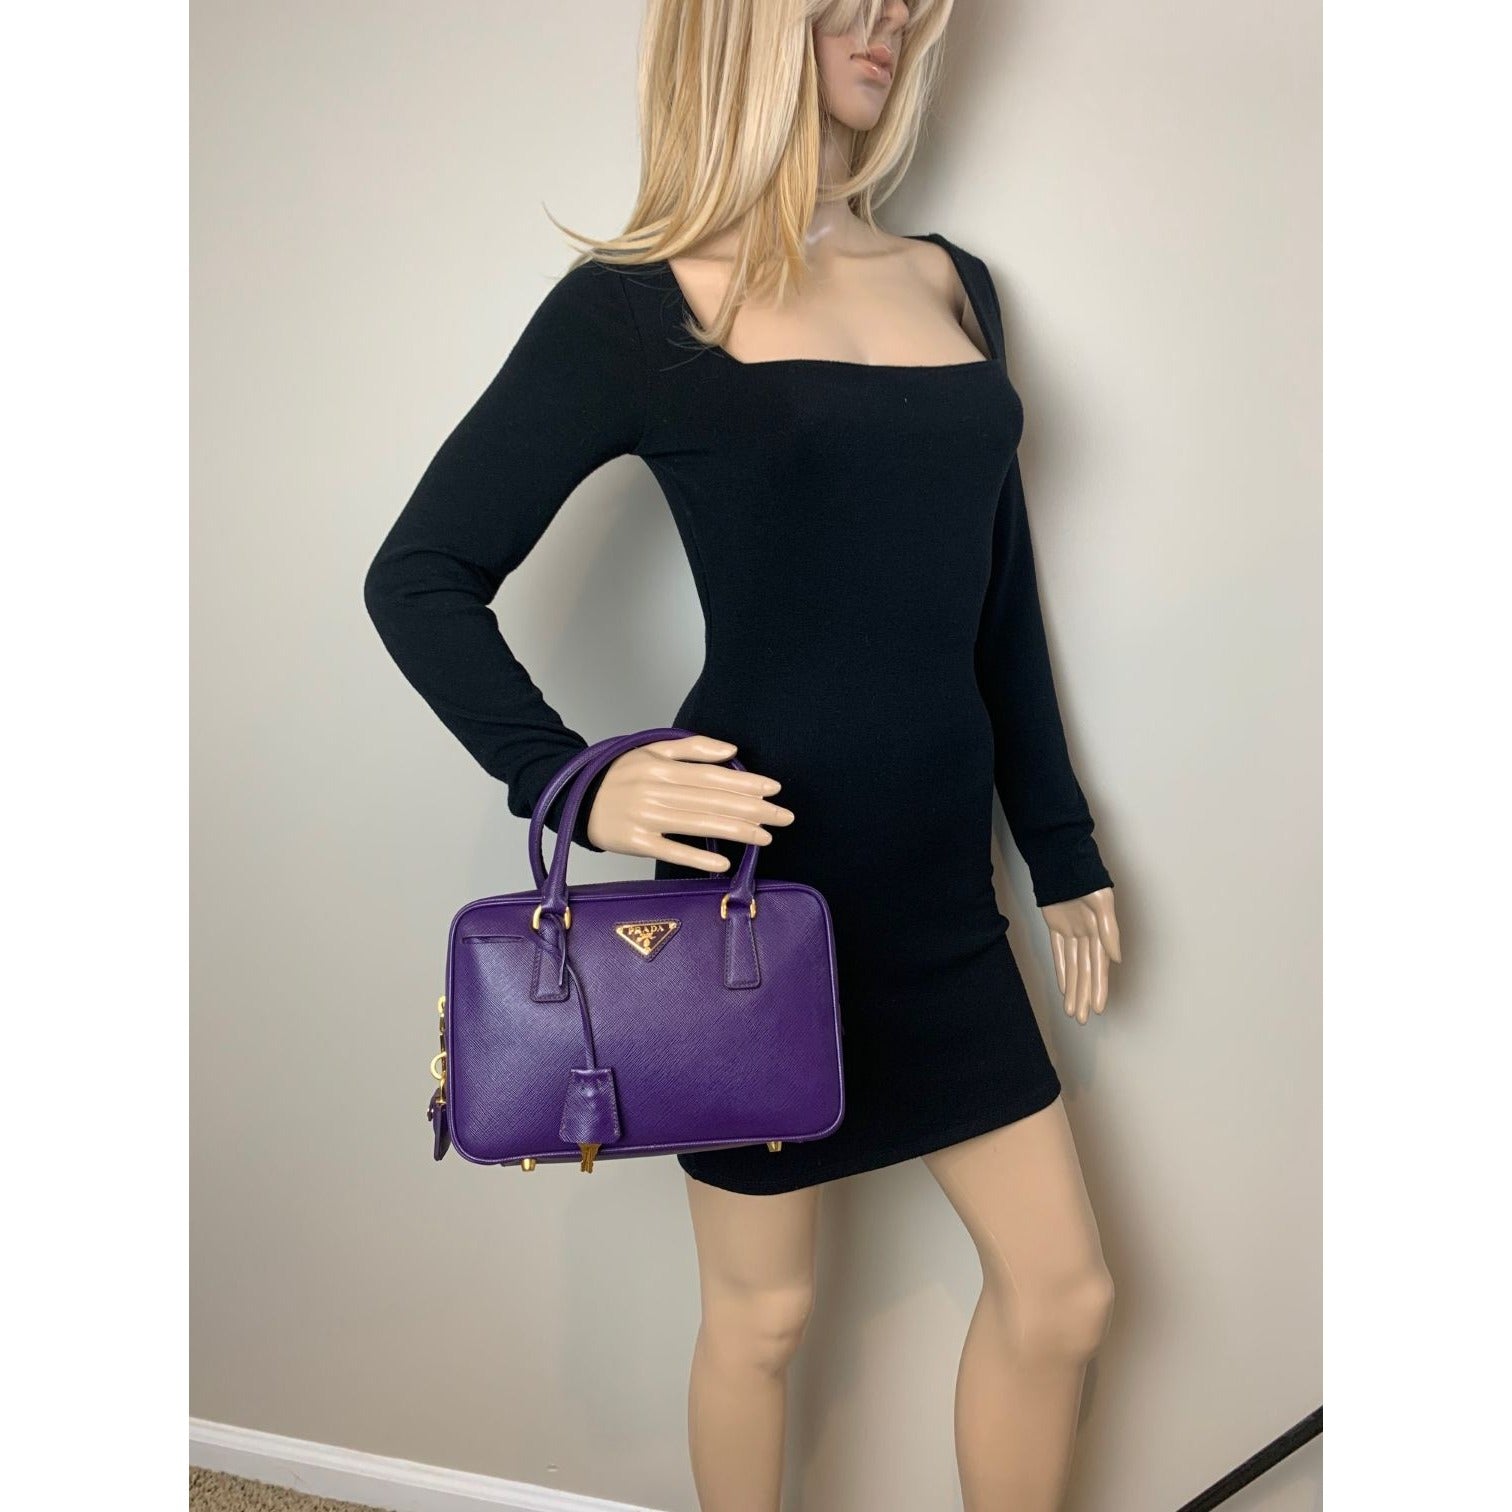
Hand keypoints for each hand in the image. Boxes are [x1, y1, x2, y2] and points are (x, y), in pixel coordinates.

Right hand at [584, 735, 793, 871]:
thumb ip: (693, 748)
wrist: (576, 798)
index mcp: (662, 768)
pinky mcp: (636, 843)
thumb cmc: (621, 775)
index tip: (774, 789)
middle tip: (783, 817)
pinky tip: (724, 862)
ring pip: (698, 824)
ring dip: (736, 831)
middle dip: (752, 809)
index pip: (713, 776)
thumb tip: (731, 750)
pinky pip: (672, 850)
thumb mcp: (652, 751)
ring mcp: (645, 818)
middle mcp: (655, 792)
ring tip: (765, 837)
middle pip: (712, 800)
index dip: (746, 782)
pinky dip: (698, 857)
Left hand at [1041, 887, 1119, 1023]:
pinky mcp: (1056, 925)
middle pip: (1086, 971)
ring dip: (1073, 989)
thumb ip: (1109, 930)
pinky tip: (1064, 988)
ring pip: (1072, 966)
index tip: (1098, 1008)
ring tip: (1072, 1011)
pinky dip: (1061, 970)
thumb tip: (1116, 958)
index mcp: (1101, 931)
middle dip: (1084, 995)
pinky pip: (1058, 952)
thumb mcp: (1102, 902)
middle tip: (1081, 1019)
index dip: (1098, 987)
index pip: (1099, 966)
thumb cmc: (1087, 878)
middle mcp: (1088, 934)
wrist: (1063, 860)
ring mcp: (1072, 930)